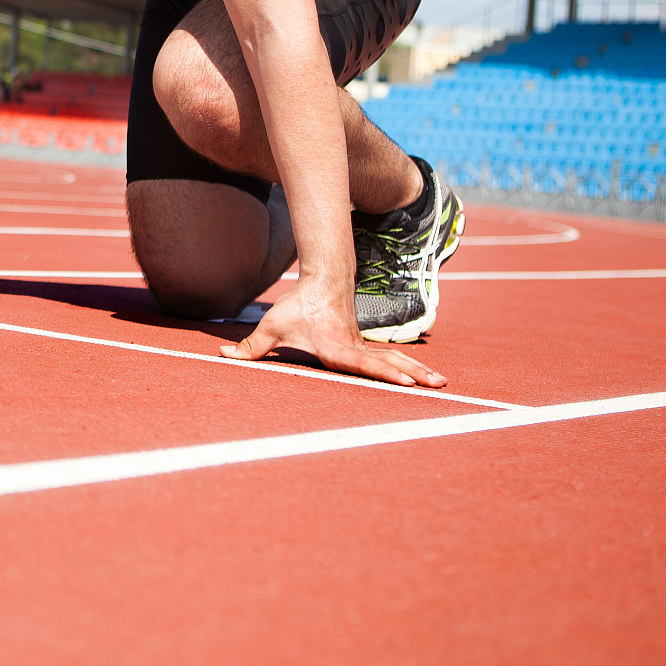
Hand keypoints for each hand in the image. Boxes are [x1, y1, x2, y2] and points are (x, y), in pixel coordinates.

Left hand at [221, 287, 445, 387]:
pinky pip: (391, 357)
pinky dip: (409, 365)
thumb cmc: (297, 306)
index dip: (387, 374)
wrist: (323, 279)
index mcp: (339, 349)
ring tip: (443, 383)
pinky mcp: (366, 344)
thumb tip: (223, 357)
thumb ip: (250, 347)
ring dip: (419, 370)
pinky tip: (424, 375)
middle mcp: (357, 349)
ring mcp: (365, 346)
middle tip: (441, 386)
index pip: (367, 365)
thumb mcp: (271, 326)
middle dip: (416, 375)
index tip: (408, 383)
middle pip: (391, 364)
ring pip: (396, 359)